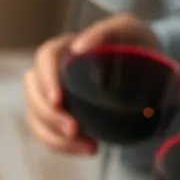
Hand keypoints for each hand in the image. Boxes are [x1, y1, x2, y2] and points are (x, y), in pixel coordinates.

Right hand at [24, 12, 157, 154]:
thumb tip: (78, 48)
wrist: (146, 73)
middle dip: (50, 117)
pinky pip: (50, 138)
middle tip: (74, 130)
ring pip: (37, 120)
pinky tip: (91, 148)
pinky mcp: (59, 121)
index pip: (44, 59)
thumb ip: (104, 33)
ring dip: (56, 138)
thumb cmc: (134, 46)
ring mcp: (52, 100)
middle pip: (34, 94)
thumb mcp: (126, 31)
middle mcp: (52, 74)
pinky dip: (67, 148)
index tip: (58, 100)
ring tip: (89, 147)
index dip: (46, 80)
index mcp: (65, 49)